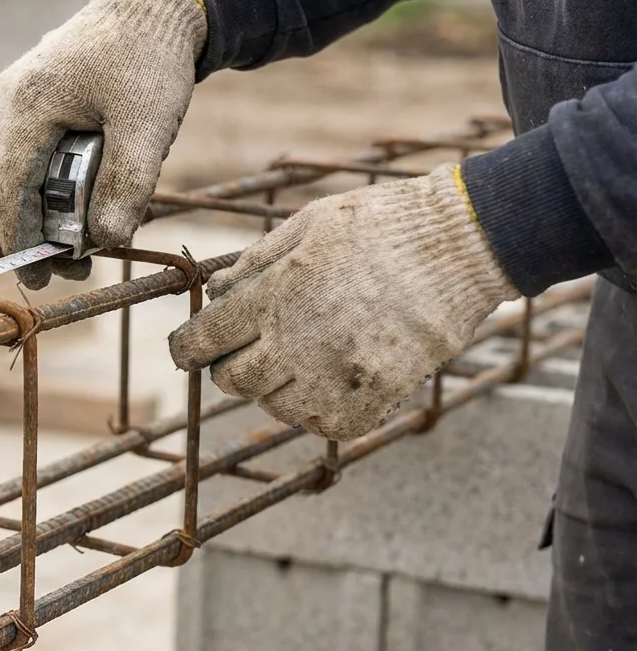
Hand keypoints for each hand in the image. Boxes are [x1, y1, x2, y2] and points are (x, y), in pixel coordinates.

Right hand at [0, 0, 205, 288]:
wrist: (149, 10)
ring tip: (68, 242)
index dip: (20, 237)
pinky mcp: (23, 99)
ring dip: (26, 210)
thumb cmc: (149, 62)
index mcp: (30, 105)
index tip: (39, 275)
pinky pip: (15, 152)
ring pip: (0, 171)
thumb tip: (106, 241)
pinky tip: (68, 201)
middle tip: (55, 270)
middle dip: (18, 232)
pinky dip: (33, 184)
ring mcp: (10, 98)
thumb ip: (128, 184)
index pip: (9, 187)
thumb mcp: (148, 127)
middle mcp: (7, 101)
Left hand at [168, 164, 520, 440]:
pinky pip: (326, 425)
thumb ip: (255, 263)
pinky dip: (319, 411)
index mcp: (274, 296)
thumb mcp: (308, 224)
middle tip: (249, 349)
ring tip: (298, 360)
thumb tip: (214, 292)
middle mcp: (299, 341)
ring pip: (276, 408)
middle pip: (233, 381)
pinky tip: (328, 381)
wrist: (463, 244)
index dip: (188, 349)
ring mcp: (338, 374)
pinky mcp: (377, 395)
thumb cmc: (382, 225)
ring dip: (276, 390)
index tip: (191, 349)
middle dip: (231, 366)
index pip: (202, 342)